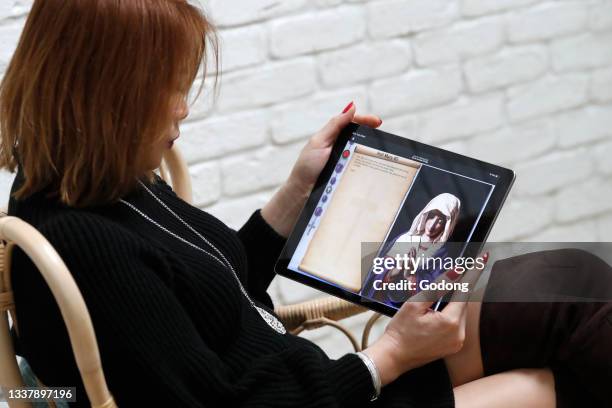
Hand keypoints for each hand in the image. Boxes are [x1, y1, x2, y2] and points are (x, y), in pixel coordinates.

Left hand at [262, 102, 381, 236]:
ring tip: (383, 149)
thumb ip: (334, 125)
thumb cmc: (307, 167)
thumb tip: (351, 108)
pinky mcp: (349, 175)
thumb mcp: (319, 142)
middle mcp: (341, 147)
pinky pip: (363, 168)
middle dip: (373, 132)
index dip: (365, 120)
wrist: (302, 193)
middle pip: (361, 136)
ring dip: (374, 149)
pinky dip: (371, 164)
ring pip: (364, 152)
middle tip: (382, 133)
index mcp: (332, 136)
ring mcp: (346, 161)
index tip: (377, 122)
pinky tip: (378, 164)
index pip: (352, 123)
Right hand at [363, 255, 487, 385]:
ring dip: (451, 303)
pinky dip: (449, 314)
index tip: (483, 258)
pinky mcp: (454, 346)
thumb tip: (455, 273)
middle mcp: (459, 333)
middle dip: (456, 289)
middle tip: (448, 278)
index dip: (473, 272)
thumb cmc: (400, 331)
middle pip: (462, 302)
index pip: (465, 290)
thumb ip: (437, 287)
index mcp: (450, 322)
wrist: (394, 356)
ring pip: (459, 313)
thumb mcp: (415, 304)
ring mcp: (458, 342)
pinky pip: (456, 324)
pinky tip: (434, 315)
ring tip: (430, 306)